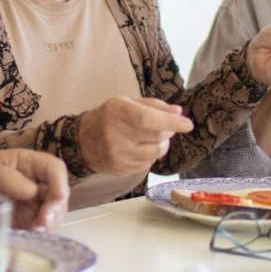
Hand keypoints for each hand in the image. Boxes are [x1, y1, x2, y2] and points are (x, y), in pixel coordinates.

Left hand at [0, 150, 69, 229]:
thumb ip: (7, 179)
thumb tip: (32, 191)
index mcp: (27, 163)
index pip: (54, 168)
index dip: (60, 182)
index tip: (56, 198)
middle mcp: (35, 183)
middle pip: (59, 193)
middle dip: (55, 209)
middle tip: (41, 223)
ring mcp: (32, 204)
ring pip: (54, 213)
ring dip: (49, 223)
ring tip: (34, 230)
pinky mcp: (26, 222)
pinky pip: (41, 228)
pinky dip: (39, 234)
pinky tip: (29, 235)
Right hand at [77, 97, 193, 174]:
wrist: (82, 141)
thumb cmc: (109, 117)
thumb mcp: (126, 102)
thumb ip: (153, 106)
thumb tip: (178, 112)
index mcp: (116, 111)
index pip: (147, 119)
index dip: (170, 122)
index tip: (187, 124)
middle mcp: (114, 134)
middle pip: (155, 136)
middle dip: (168, 131)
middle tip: (165, 126)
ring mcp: (117, 155)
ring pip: (155, 152)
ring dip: (161, 144)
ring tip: (152, 137)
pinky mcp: (120, 169)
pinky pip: (148, 164)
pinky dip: (151, 155)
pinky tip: (140, 148)